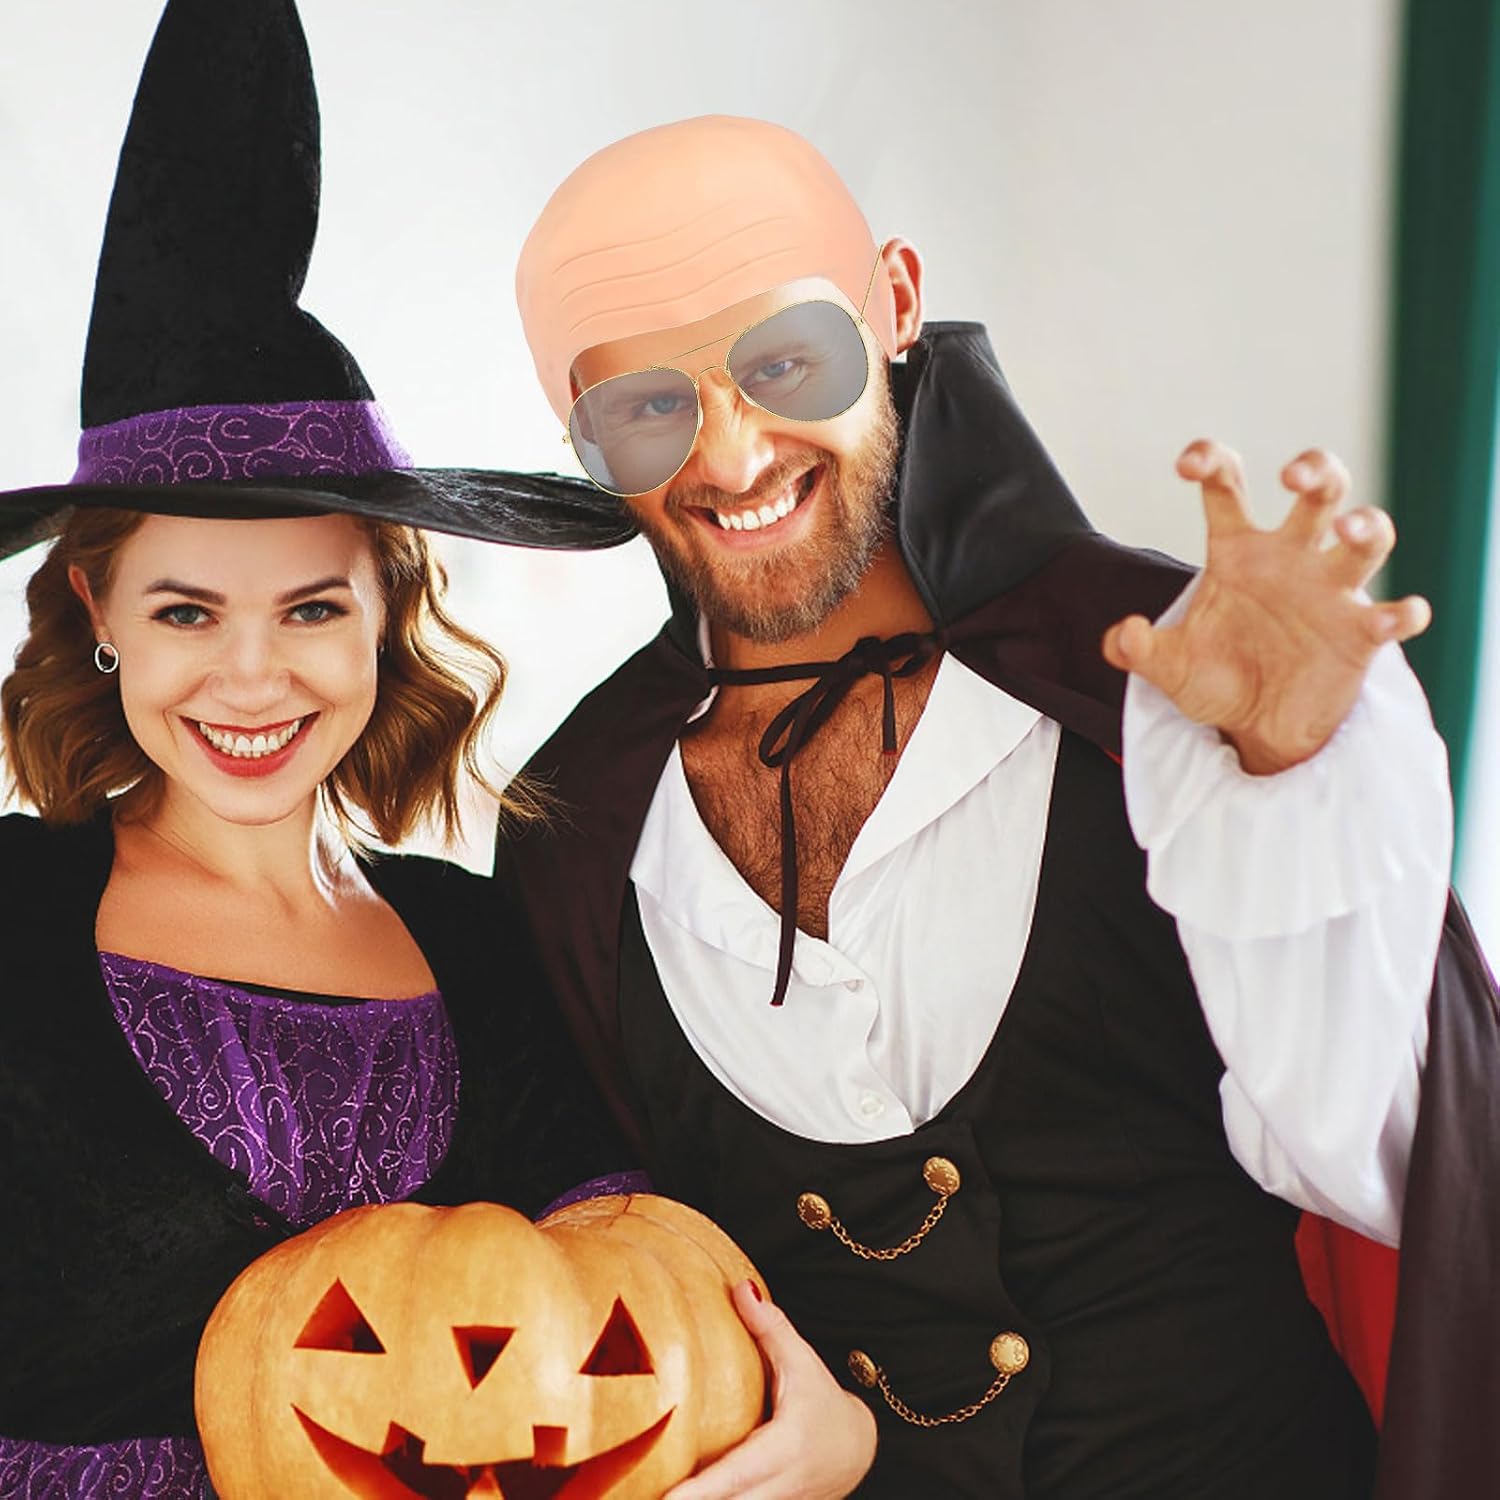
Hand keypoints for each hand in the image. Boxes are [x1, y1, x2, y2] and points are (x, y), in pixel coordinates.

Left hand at [664, 1280, 876, 1499]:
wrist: (857, 1449)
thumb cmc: (823, 1402)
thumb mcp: (802, 1361)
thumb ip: (770, 1327)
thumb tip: (741, 1287)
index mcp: (786, 1448)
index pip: (738, 1473)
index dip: (702, 1489)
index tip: (668, 1498)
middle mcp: (780, 1485)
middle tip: (648, 1499)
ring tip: (652, 1498)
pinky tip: (681, 1499)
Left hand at [1101, 440, 1431, 774]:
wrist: (1256, 727)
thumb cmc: (1216, 680)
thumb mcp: (1170, 668)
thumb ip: (1138, 652)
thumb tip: (1121, 637)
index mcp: (1237, 552)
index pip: (1227, 488)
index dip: (1211, 461)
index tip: (1189, 464)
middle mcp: (1290, 558)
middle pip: (1319, 490)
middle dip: (1315, 468)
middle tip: (1292, 475)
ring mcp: (1331, 591)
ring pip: (1368, 536)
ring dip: (1367, 526)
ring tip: (1347, 531)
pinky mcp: (1362, 633)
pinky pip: (1394, 615)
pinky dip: (1402, 613)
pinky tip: (1395, 616)